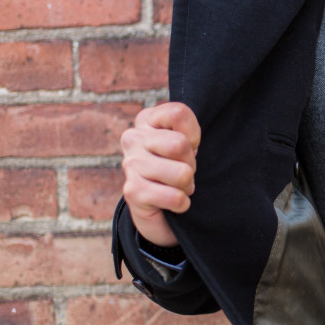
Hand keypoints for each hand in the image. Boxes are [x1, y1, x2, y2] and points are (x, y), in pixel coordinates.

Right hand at [120, 102, 200, 246]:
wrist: (163, 211)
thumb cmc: (179, 168)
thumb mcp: (187, 143)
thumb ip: (188, 130)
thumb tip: (189, 143)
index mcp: (146, 120)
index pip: (178, 113)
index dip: (194, 135)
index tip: (188, 147)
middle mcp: (132, 138)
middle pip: (180, 144)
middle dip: (191, 163)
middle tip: (183, 171)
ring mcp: (130, 165)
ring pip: (182, 173)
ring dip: (187, 185)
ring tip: (177, 187)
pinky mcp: (132, 192)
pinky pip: (175, 197)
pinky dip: (182, 204)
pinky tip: (172, 203)